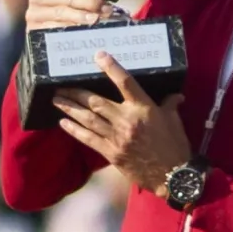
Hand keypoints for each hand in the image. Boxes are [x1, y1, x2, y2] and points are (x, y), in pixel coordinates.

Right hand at [25, 0, 125, 30]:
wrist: (48, 35)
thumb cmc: (69, 14)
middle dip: (89, 4)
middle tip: (105, 12)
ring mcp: (34, 12)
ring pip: (61, 12)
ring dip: (80, 17)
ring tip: (95, 21)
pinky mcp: (32, 29)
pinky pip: (52, 28)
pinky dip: (68, 30)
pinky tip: (81, 32)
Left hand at [52, 51, 190, 195]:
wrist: (172, 175)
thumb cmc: (175, 145)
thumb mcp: (174, 121)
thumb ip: (170, 104)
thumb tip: (177, 96)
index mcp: (144, 108)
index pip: (125, 82)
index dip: (111, 68)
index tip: (99, 56)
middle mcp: (127, 120)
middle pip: (96, 102)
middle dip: (76, 92)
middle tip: (60, 85)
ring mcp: (117, 137)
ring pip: (88, 119)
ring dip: (70, 108)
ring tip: (56, 99)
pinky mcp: (111, 152)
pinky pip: (88, 139)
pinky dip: (74, 130)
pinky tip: (63, 123)